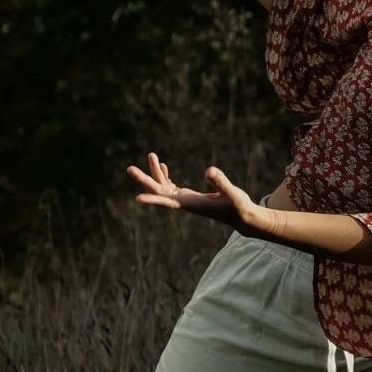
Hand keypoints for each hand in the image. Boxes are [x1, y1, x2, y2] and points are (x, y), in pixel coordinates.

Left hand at [126, 152, 272, 235]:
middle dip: (145, 180)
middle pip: (160, 192)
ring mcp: (185, 199)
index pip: (168, 202)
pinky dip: (164, 176)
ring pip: (164, 186)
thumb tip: (209, 170)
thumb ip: (221, 182)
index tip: (137, 199)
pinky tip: (162, 165)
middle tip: (129, 168)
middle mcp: (184, 203)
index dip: (153, 199)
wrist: (242, 216)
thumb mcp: (232, 194)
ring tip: (151, 154)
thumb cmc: (238, 207)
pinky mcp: (189, 196)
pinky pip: (170, 186)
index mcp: (192, 204)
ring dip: (155, 173)